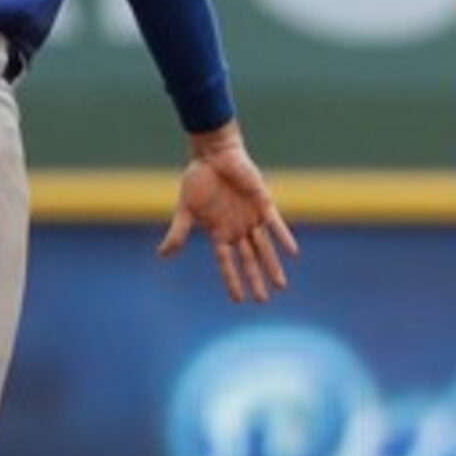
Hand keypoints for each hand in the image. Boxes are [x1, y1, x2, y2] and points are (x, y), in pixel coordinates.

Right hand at [156, 123, 298, 303]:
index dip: (232, 280)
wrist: (213, 155)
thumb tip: (162, 255)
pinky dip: (283, 237)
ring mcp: (251, 218)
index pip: (226, 263)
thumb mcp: (185, 209)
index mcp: (219, 233)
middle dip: (256, 279)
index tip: (238, 300)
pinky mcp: (262, 203)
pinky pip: (276, 224)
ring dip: (272, 265)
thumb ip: (178, 233)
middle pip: (249, 259)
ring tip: (281, 285)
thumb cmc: (198, 180)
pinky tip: (293, 252)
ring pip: (264, 247)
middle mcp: (237, 229)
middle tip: (263, 299)